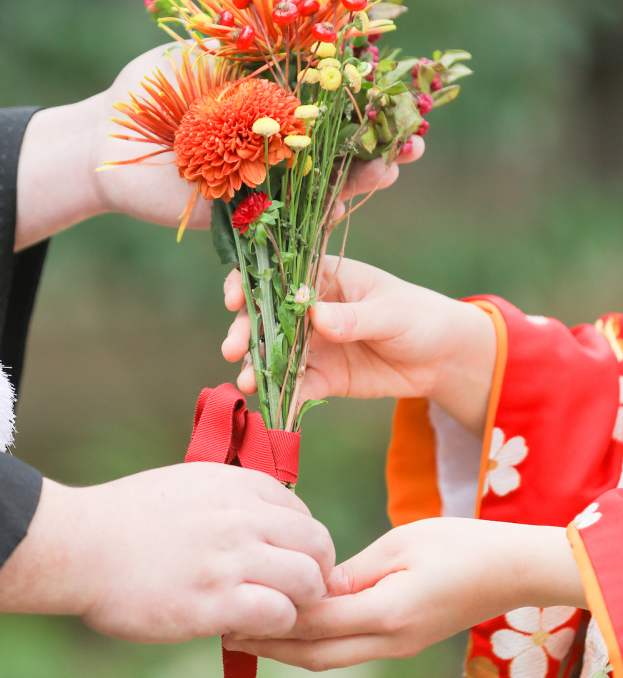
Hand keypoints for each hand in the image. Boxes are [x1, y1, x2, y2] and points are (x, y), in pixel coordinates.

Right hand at [0, 462, 335, 642]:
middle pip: (318, 545)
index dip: (300, 543)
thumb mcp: (187, 485)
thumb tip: (259, 522)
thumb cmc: (125, 518)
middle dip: (314, 573)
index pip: (303, 512)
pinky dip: (271, 627)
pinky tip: (242, 629)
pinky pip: (279, 615)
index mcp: (237, 484)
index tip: (282, 563)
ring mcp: (232, 558)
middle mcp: (243, 515)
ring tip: (267, 614)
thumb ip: (229, 500)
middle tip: (290, 595)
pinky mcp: (216, 602)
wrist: (81, 545)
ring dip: (296, 604)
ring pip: (309, 581)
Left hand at [14, 45, 425, 247]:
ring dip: (361, 180)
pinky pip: (289, 219)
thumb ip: (256, 42)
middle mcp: (277, 141)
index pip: (338, 101)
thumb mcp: (209, 48)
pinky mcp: (243, 214)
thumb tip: (315, 16)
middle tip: (411, 145)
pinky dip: (316, 213)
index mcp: (273, 100)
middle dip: (382, 147)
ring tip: (387, 169)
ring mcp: (264, 179)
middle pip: (343, 147)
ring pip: (325, 185)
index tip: (406, 96)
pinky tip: (340, 202)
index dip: (374, 101)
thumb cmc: (152, 85)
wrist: (103, 137)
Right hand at [223, 256, 496, 434]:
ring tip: (246, 381)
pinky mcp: (321, 376)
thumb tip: (317, 318)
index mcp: (324, 277)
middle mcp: (309, 308)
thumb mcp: (391, 313)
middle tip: (233, 349)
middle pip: (265, 314)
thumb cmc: (419, 317)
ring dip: (255, 365)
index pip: (277, 272)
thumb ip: (354, 318)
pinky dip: (280, 395)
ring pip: (273, 352)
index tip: (236, 298)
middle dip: (244, 330)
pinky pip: (294, 385)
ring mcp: (313, 344)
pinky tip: (269, 405)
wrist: (443, 359)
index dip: (250, 281)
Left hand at [223, 518, 585, 669]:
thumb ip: (353, 570)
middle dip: (270, 647)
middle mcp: (390, 639)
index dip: (272, 618)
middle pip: (316, 655)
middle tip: (226, 634)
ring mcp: (398, 645)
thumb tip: (311, 587)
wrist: (512, 569)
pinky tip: (293, 627)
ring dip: (288, 650)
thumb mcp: (402, 544)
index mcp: (388, 611)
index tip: (234, 609)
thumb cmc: (460, 544)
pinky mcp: (402, 640)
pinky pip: (347, 650)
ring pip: (330, 659)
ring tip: (248, 634)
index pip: (316, 621)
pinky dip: (314, 644)